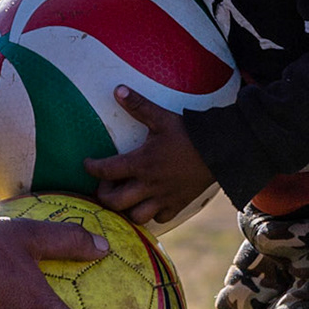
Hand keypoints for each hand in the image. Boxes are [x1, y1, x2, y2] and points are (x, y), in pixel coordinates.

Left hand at [83, 87, 215, 225]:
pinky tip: (149, 203)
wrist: (221, 150)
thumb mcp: (162, 117)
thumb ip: (138, 105)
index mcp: (141, 162)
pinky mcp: (178, 205)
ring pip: (135, 216)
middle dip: (104, 195)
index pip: (106, 171)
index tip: (87, 163)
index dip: (91, 168)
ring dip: (126, 209)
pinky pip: (159, 219)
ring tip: (126, 197)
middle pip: (115, 201)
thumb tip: (118, 89)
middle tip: (106, 184)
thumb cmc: (189, 133)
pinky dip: (151, 214)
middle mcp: (149, 184)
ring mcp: (163, 198)